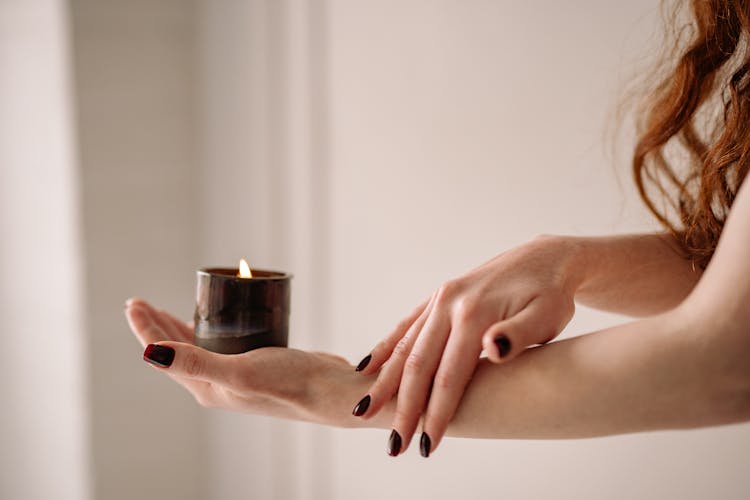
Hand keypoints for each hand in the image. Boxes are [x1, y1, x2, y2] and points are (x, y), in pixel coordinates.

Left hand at [124, 298, 361, 424]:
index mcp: (206, 388)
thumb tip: (151, 354)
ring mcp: (235, 375)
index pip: (164, 355)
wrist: (331, 391)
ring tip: (162, 310)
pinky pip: (220, 344)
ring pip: (196, 348)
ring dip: (177, 328)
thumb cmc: (290, 383)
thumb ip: (196, 363)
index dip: (146, 328)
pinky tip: (212, 318)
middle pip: (175, 351)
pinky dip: (207, 329)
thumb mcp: (240, 371)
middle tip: (138, 302)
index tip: (134, 302)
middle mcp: (216, 384)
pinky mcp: (253, 364)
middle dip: (155, 326)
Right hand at [352, 236, 579, 456]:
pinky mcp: (437, 298)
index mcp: (474, 314)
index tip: (428, 445)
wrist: (544, 259)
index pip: (450, 375)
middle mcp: (449, 304)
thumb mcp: (547, 315)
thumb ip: (518, 335)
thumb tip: (492, 350)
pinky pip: (405, 326)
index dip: (437, 413)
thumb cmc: (550, 295)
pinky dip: (385, 348)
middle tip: (395, 445)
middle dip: (404, 408)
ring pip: (404, 346)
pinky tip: (367, 368)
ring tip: (365, 411)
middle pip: (419, 364)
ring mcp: (440, 299)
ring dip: (385, 382)